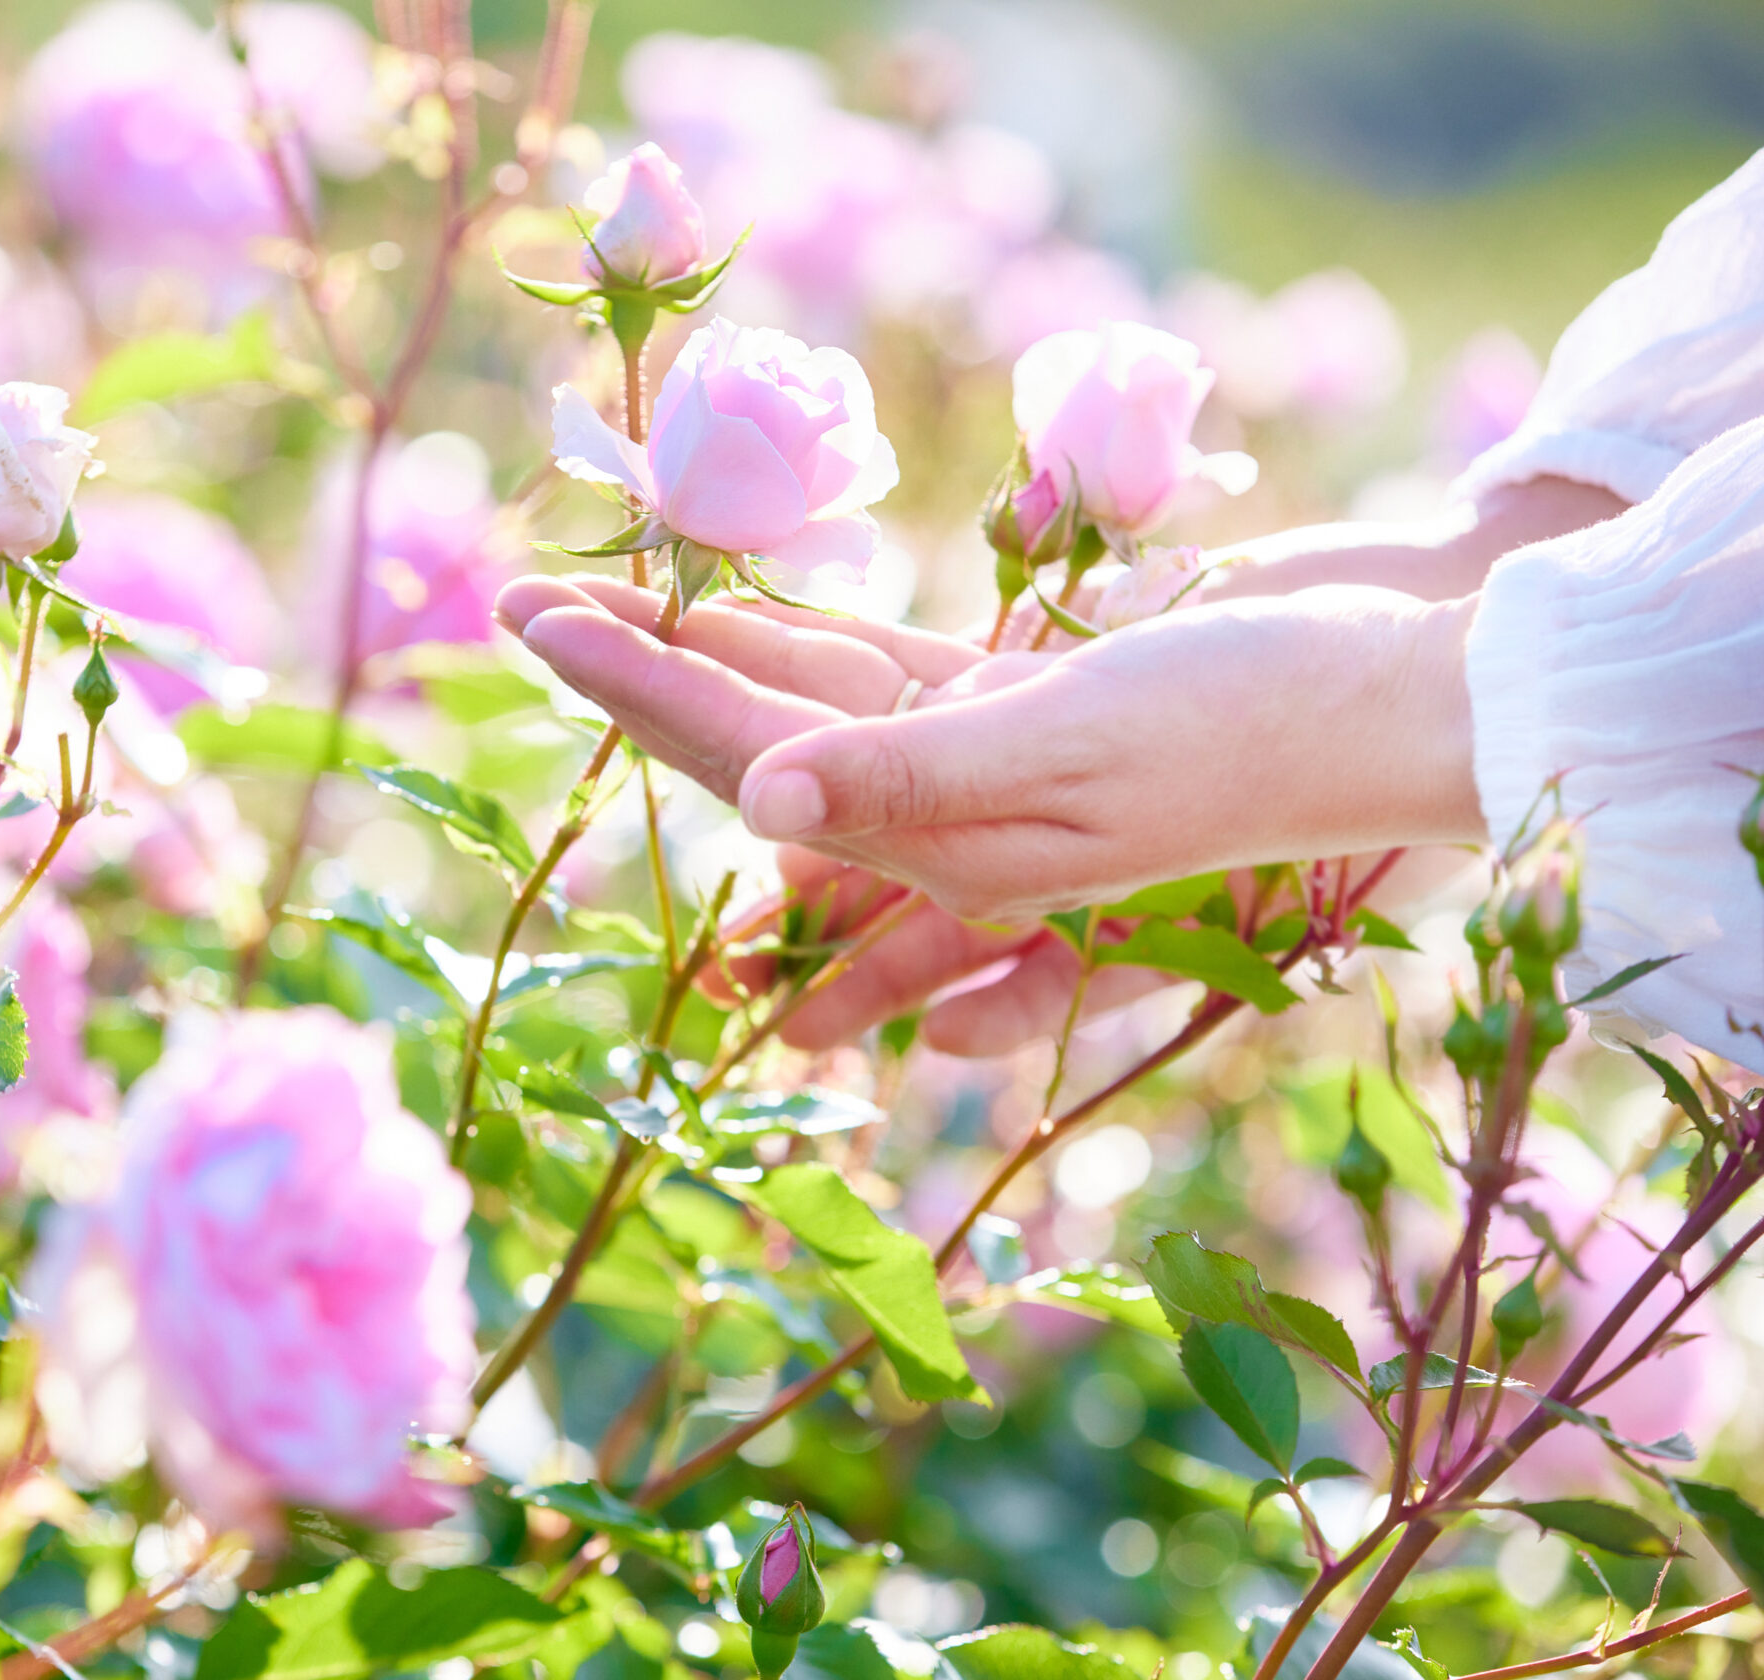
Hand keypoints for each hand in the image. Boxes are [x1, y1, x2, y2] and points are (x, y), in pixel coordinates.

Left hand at [495, 574, 1486, 1048]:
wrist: (1401, 693)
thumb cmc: (1254, 728)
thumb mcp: (1076, 753)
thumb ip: (912, 773)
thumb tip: (757, 793)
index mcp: (941, 839)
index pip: (747, 751)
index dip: (633, 683)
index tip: (532, 621)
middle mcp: (942, 814)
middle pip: (749, 733)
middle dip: (633, 672)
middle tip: (518, 605)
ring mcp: (981, 759)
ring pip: (808, 703)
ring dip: (705, 652)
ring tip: (599, 600)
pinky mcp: (1027, 702)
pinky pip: (885, 676)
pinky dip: (810, 642)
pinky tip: (739, 613)